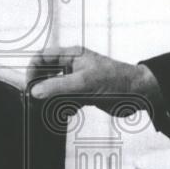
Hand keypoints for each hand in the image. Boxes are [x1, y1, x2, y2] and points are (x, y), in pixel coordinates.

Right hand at [27, 46, 162, 112]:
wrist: (138, 93)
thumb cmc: (116, 79)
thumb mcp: (83, 82)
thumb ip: (58, 87)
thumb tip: (35, 92)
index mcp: (71, 55)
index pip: (42, 57)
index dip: (33, 70)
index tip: (30, 86)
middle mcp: (73, 66)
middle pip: (47, 75)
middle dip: (41, 88)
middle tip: (37, 102)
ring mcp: (78, 81)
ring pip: (56, 90)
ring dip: (52, 101)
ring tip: (51, 110)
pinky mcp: (84, 95)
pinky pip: (67, 101)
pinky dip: (64, 108)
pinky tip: (68, 113)